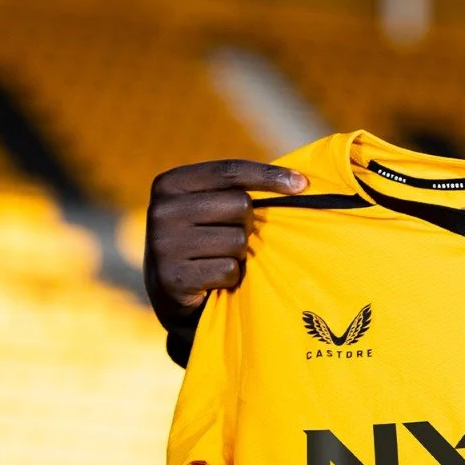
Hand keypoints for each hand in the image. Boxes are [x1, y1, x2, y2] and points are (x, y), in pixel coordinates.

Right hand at [145, 159, 305, 327]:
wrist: (168, 293)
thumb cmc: (202, 240)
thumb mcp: (208, 206)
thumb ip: (237, 189)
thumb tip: (300, 182)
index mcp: (170, 183)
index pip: (230, 171)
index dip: (269, 175)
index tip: (302, 184)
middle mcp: (162, 210)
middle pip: (240, 205)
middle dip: (248, 223)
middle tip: (231, 237)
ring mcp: (164, 245)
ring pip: (238, 240)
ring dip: (239, 253)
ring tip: (217, 259)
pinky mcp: (173, 277)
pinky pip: (229, 270)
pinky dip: (231, 276)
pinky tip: (212, 279)